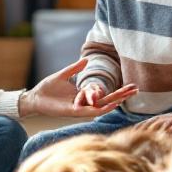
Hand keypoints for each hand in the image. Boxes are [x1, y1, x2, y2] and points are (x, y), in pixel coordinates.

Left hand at [19, 58, 137, 117]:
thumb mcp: (63, 75)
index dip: (118, 90)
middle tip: (136, 89)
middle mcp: (84, 103)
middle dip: (122, 95)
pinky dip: (101, 108)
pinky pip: (90, 111)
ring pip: (102, 106)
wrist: (34, 97)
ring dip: (114, 101)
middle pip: (108, 100)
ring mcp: (80, 108)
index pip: (105, 93)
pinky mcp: (73, 111)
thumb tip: (87, 59)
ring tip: (126, 95)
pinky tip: (111, 104)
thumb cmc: (47, 88)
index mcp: (84, 96)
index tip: (131, 85)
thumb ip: (74, 68)